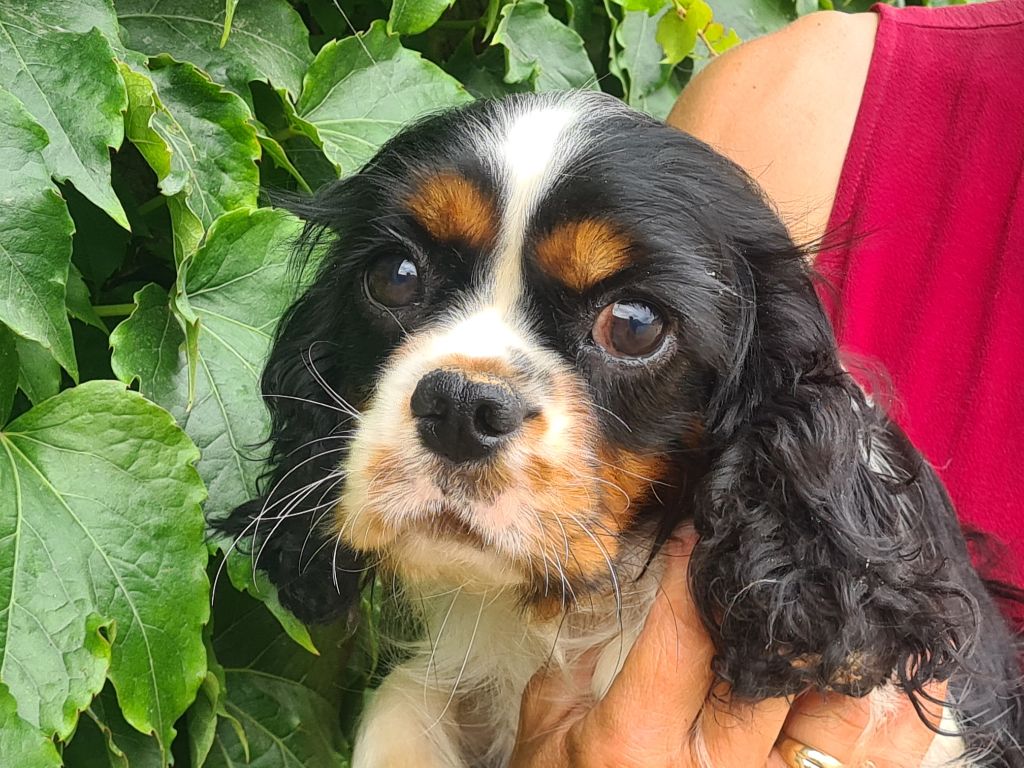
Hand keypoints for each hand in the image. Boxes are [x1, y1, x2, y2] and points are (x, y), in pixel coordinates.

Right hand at [510, 535, 945, 767]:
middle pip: (773, 663)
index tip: (704, 527)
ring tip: (853, 602)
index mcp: (637, 742)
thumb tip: (588, 623)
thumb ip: (559, 683)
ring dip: (851, 656)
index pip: (684, 630)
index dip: (695, 569)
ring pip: (841, 718)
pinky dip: (890, 723)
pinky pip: (868, 767)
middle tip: (792, 548)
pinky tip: (881, 677)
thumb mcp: (542, 748)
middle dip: (785, 600)